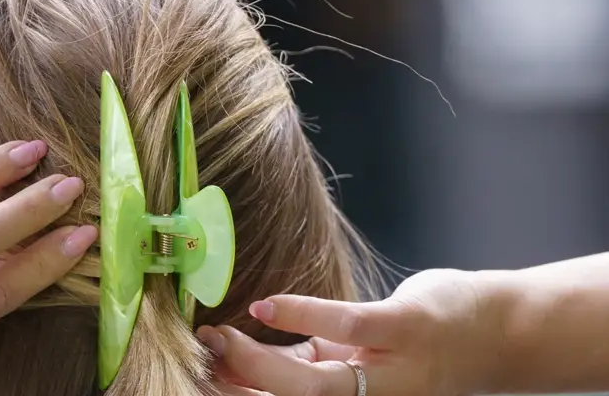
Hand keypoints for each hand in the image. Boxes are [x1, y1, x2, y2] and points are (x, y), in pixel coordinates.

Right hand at [199, 269, 505, 395]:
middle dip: (237, 385)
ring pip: (314, 384)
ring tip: (219, 336)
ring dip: (257, 364)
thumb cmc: (414, 343)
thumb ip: (303, 358)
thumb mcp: (355, 359)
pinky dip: (300, 317)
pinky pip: (345, 327)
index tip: (195, 366)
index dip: (234, 393)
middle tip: (200, 353)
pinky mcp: (406, 328)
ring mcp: (391, 369)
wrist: (498, 331)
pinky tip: (265, 307)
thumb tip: (234, 350)